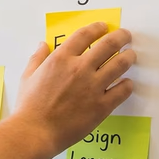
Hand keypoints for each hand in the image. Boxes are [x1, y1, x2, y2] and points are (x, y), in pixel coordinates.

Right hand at [15, 22, 135, 154]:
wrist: (35, 132)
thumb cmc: (28, 106)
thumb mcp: (27, 77)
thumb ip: (37, 58)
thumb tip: (42, 44)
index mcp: (61, 59)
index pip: (85, 35)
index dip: (97, 28)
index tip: (104, 27)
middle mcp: (80, 68)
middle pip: (109, 44)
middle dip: (121, 36)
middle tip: (126, 36)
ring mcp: (93, 87)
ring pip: (120, 64)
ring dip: (128, 57)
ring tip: (130, 56)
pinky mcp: (102, 106)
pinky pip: (123, 90)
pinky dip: (127, 85)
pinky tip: (126, 83)